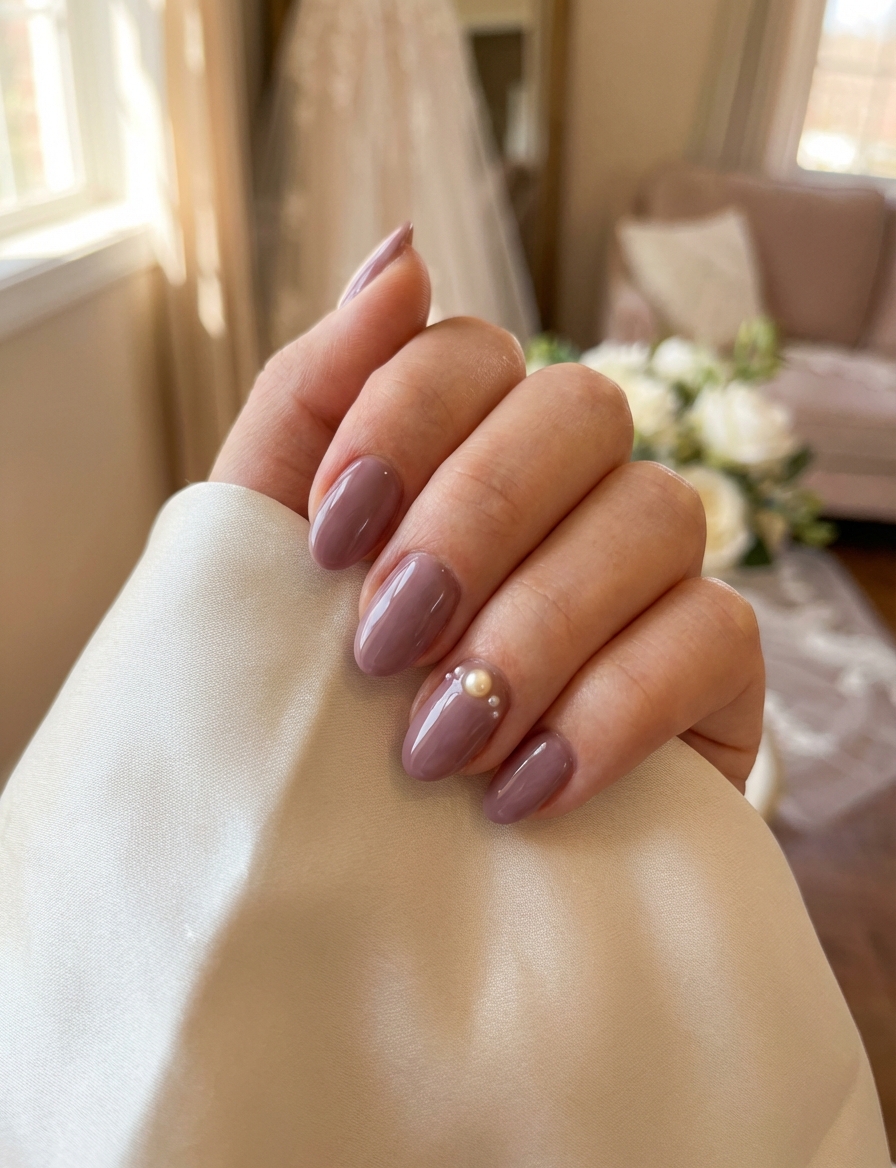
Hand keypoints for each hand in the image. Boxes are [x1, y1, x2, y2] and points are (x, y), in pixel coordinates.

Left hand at [212, 226, 763, 823]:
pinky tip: (523, 789)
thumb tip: (400, 252)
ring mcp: (653, 565)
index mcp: (463, 441)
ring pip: (655, 511)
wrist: (390, 862)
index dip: (400, 419)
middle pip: (577, 409)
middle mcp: (572, 481)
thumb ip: (313, 403)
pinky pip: (713, 633)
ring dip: (535, 628)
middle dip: (472, 523)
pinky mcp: (714, 660)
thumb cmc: (324, 697)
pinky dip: (610, 709)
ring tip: (438, 745)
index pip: (467, 350)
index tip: (330, 536)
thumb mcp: (271, 555)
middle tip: (381, 645)